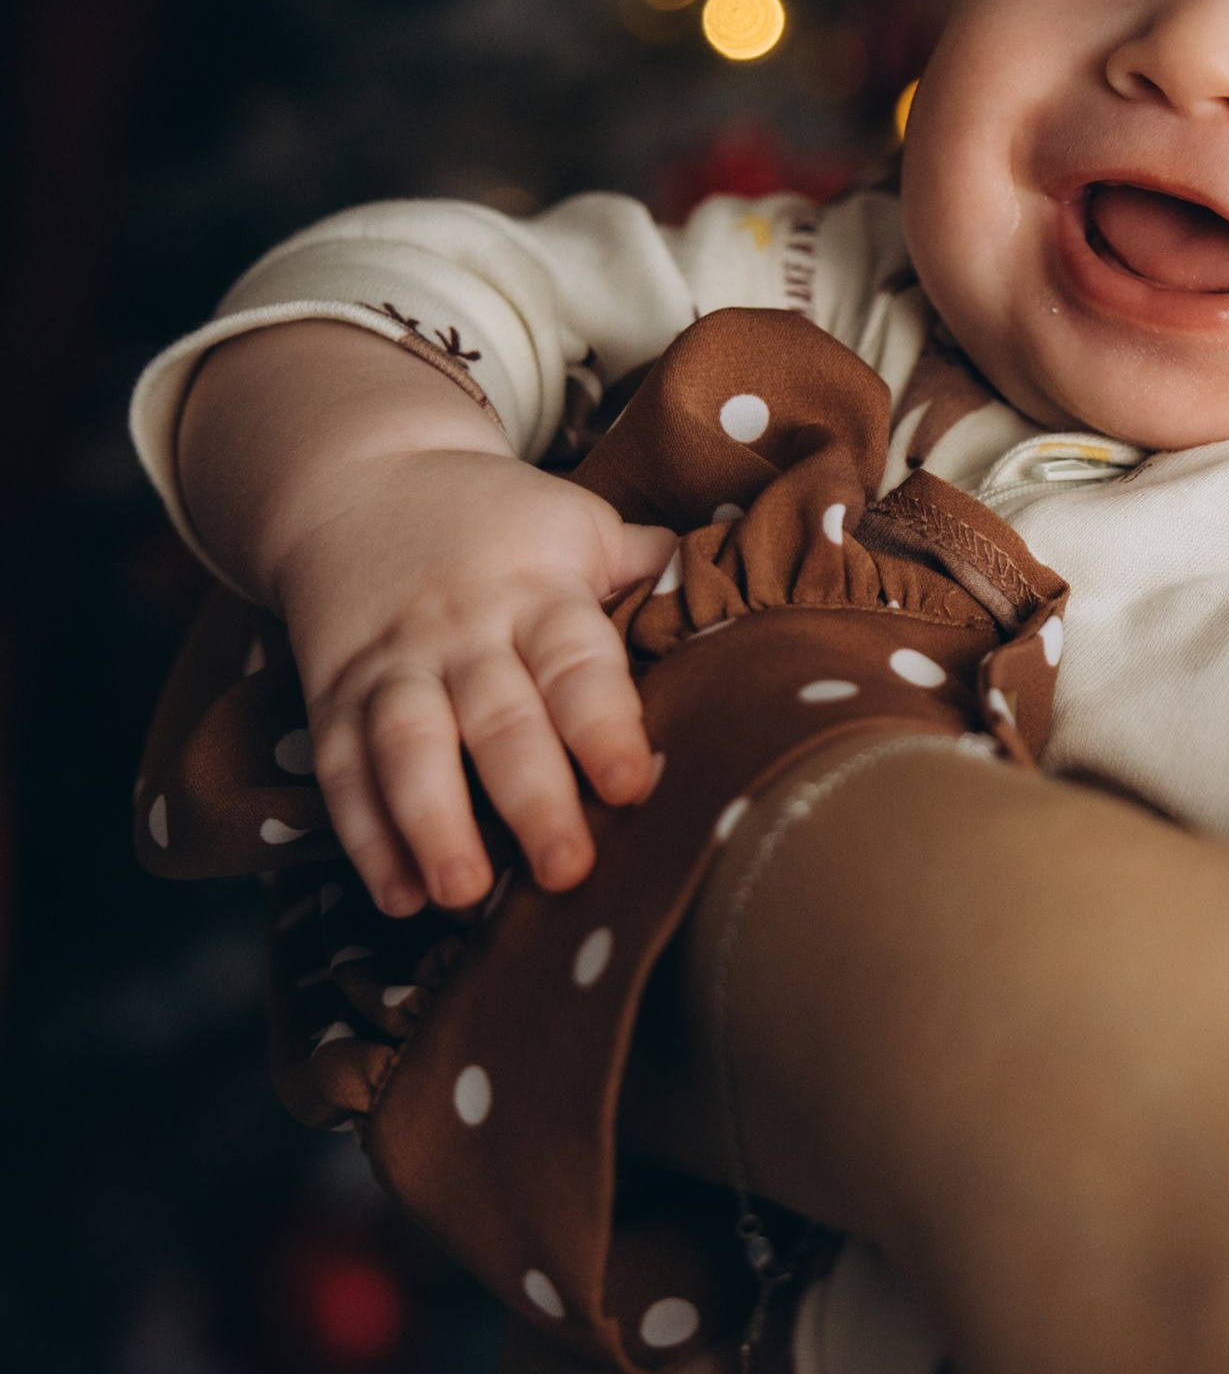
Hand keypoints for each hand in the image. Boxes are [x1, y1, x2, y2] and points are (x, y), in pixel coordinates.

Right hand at [176, 322, 672, 913]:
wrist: (356, 477)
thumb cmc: (495, 519)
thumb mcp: (576, 522)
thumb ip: (648, 563)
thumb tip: (750, 571)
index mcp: (539, 593)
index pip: (576, 663)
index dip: (603, 726)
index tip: (629, 785)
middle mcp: (465, 633)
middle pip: (498, 720)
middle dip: (530, 800)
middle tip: (566, 872)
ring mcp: (393, 667)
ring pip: (409, 749)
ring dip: (433, 826)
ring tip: (462, 896)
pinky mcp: (334, 696)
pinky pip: (344, 769)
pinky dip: (363, 836)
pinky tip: (396, 894)